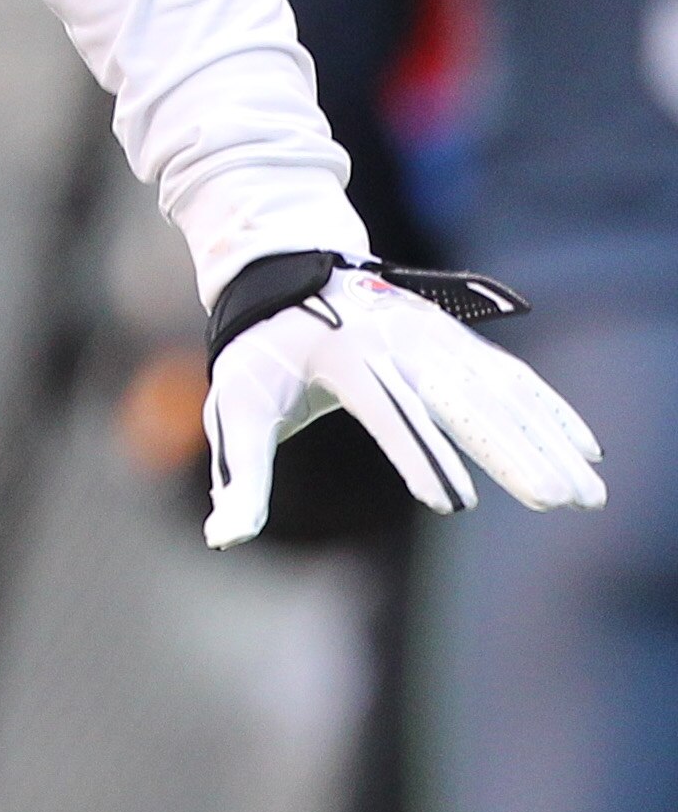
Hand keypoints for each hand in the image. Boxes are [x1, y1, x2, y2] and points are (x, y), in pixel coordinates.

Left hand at [202, 264, 603, 549]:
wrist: (284, 272)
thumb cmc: (259, 354)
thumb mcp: (235, 408)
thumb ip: (239, 476)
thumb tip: (225, 539)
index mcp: (341, 357)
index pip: (385, 411)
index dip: (417, 455)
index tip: (451, 503)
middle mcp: (398, 343)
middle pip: (460, 402)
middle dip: (509, 451)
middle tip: (555, 500)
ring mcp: (434, 338)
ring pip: (500, 392)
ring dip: (546, 440)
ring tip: (586, 492)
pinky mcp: (455, 341)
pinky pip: (511, 376)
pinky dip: (550, 410)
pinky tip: (587, 448)